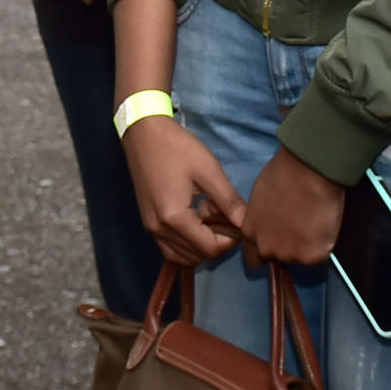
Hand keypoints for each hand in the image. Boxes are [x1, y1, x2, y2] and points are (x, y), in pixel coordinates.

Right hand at [121, 114, 245, 265]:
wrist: (143, 133)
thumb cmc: (177, 147)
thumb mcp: (209, 170)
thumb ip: (229, 201)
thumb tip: (247, 224)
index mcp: (174, 217)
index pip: (210, 249)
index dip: (229, 240)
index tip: (235, 218)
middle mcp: (159, 229)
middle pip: (197, 256)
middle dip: (216, 241)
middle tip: (221, 214)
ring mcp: (151, 228)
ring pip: (183, 256)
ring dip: (201, 244)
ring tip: (207, 216)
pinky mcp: (148, 222)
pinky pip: (170, 248)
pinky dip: (186, 243)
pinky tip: (194, 219)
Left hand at [238, 151, 345, 268]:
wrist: (308, 171)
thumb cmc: (282, 174)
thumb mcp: (259, 198)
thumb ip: (261, 218)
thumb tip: (269, 222)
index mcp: (250, 233)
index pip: (253, 258)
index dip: (266, 249)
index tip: (278, 239)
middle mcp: (267, 249)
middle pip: (278, 258)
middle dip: (287, 247)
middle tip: (299, 227)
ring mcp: (290, 255)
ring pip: (300, 257)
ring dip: (305, 245)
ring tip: (313, 221)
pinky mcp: (312, 257)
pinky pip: (320, 254)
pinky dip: (323, 243)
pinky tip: (324, 223)